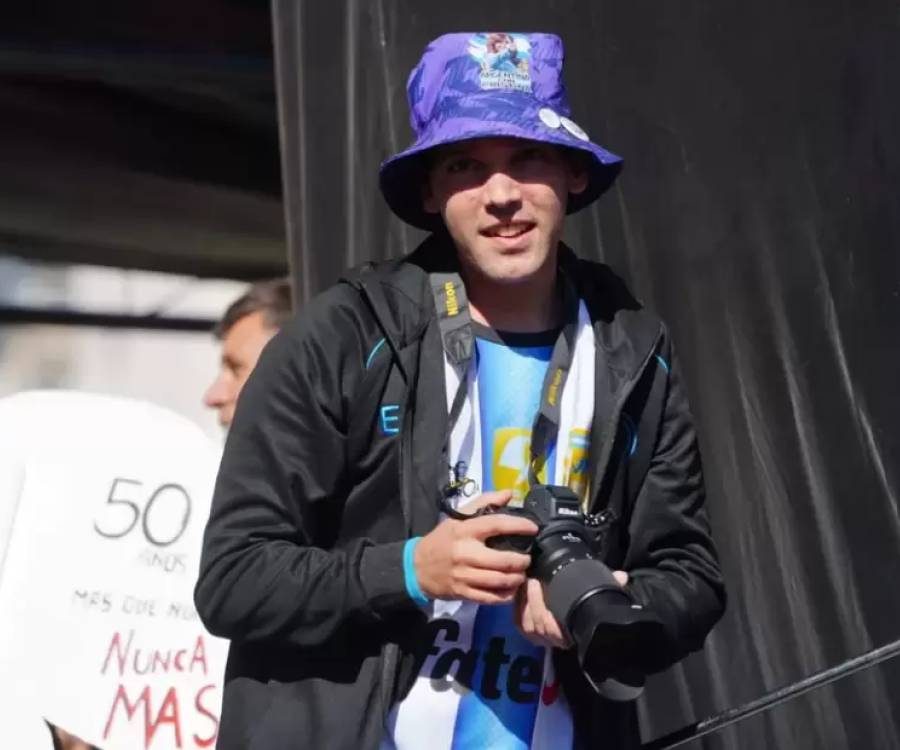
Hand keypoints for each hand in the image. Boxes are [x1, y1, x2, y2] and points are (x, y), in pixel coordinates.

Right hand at [414, 490, 536, 603]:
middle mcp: (465, 553)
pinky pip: (490, 597)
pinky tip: (511, 589)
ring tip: (522, 574)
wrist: (417, 566)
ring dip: (516, 578)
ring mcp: (464, 575)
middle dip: (522, 561)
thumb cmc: (442, 539)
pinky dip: (505, 595)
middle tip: (528, 558)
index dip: (518, 525)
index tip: (533, 528)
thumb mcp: (458, 517)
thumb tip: (509, 493)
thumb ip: (484, 503)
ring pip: (499, 580)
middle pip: (503, 560)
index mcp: (465, 530)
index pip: (496, 524)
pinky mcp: (463, 593)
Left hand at [515, 570, 629, 648]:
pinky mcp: (529, 633)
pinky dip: (517, 608)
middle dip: (533, 602)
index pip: (557, 631)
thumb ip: (608, 585)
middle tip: (532, 580)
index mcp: (573, 632)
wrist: (573, 613)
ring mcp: (542, 638)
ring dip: (523, 604)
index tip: (542, 587)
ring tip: (525, 583)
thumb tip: (621, 576)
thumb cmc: (586, 602)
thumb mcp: (595, 593)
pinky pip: (519, 623)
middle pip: (539, 626)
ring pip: (527, 625)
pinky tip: (518, 592)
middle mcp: (557, 640)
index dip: (548, 615)